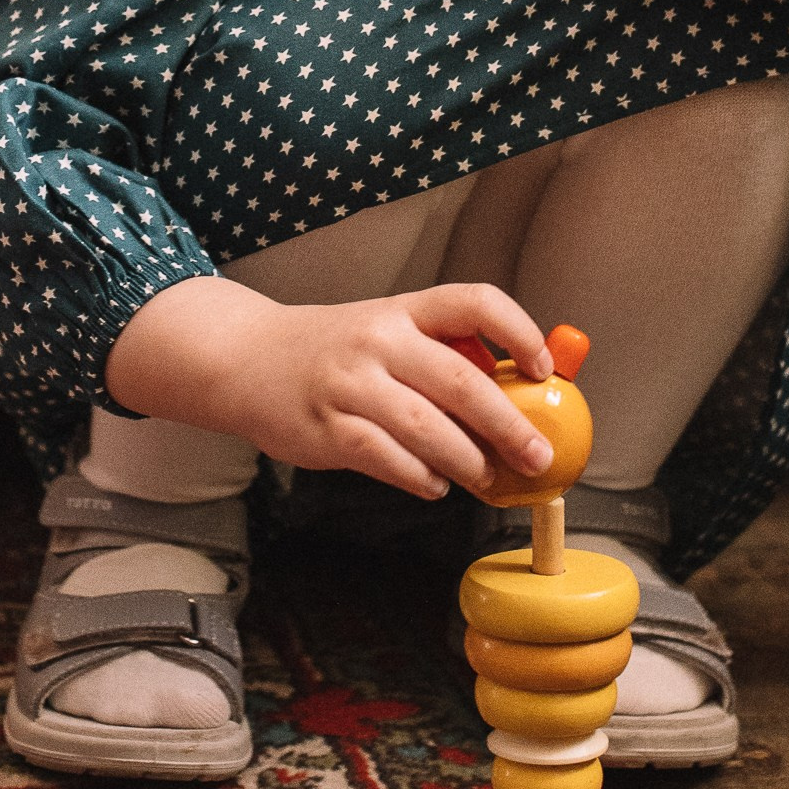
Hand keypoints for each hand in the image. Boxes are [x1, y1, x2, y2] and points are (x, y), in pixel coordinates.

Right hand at [103, 275, 558, 499]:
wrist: (243, 359)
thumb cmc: (330, 350)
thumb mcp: (385, 329)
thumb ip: (441, 353)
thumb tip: (518, 394)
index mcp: (402, 310)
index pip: (474, 303)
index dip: (519, 333)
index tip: (545, 368)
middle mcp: (378, 340)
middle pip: (459, 380)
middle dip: (508, 423)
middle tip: (536, 455)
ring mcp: (349, 385)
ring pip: (426, 427)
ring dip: (467, 461)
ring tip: (486, 478)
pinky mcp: (326, 430)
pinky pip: (386, 459)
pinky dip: (420, 478)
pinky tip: (434, 485)